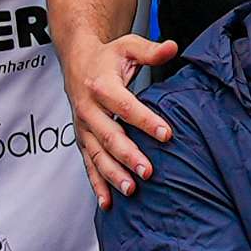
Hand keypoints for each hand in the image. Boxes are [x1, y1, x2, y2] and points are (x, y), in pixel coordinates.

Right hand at [64, 32, 177, 200]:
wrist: (77, 61)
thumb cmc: (107, 56)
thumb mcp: (128, 47)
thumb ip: (151, 51)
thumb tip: (172, 47)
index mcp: (101, 86)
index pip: (125, 106)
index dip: (146, 121)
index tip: (167, 134)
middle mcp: (89, 109)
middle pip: (109, 136)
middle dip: (128, 155)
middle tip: (148, 171)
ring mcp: (83, 128)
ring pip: (97, 155)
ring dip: (113, 175)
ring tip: (132, 190)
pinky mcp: (82, 140)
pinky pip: (88, 165)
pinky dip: (97, 185)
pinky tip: (108, 203)